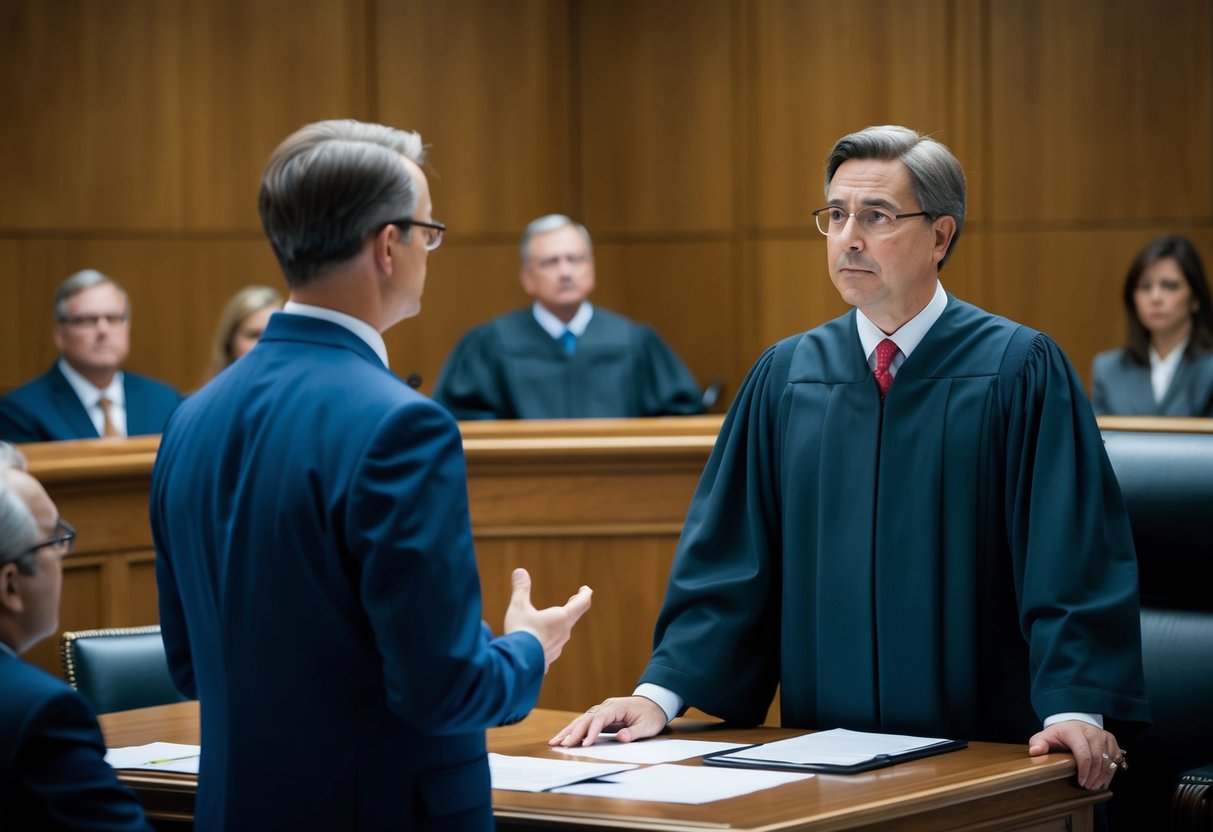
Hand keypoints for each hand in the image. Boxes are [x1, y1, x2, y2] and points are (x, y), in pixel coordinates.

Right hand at [503, 568, 591, 672]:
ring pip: (564, 631)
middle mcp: (564, 633)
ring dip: (562, 622)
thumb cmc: (520, 632)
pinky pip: (553, 645)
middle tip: (574, 599)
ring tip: (555, 618)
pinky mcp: (549, 658)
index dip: (585, 593)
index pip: (582, 602)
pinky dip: (551, 637)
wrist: (517, 664)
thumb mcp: (518, 607)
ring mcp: (558, 647)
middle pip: (574, 616)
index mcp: (562, 618)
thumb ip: (521, 589)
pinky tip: (542, 640)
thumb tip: (520, 570)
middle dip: (574, 605)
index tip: (585, 589)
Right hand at [548, 696, 668, 746]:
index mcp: (617, 707)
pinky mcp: (601, 715)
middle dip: (573, 732)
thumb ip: (633, 732)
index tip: (585, 745)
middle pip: (586, 719)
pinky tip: (565, 738)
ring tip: (555, 741)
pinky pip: (585, 722)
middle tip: (560, 744)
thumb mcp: (647, 726)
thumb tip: (621, 738)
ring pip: (582, 720)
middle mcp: (606, 707)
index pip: (600, 719)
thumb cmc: (651, 716)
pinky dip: (575, 730)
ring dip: (569, 731)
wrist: (654, 703)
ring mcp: (603, 710)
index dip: (591, 732)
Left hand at [1028, 720, 1126, 789]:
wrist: (1072, 725)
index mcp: (1074, 730)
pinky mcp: (1112, 741)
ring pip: (1108, 760)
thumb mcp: (1045, 737)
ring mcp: (1103, 736)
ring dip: (1102, 776)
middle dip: (1093, 776)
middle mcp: (1091, 731)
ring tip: (1094, 786)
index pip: (1084, 753)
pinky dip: (1110, 772)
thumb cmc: (1059, 734)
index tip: (1080, 782)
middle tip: (1087, 787)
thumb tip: (1035, 752)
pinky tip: (1102, 780)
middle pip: (1098, 758)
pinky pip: (1115, 759)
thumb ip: (1038, 743)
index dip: (1084, 770)